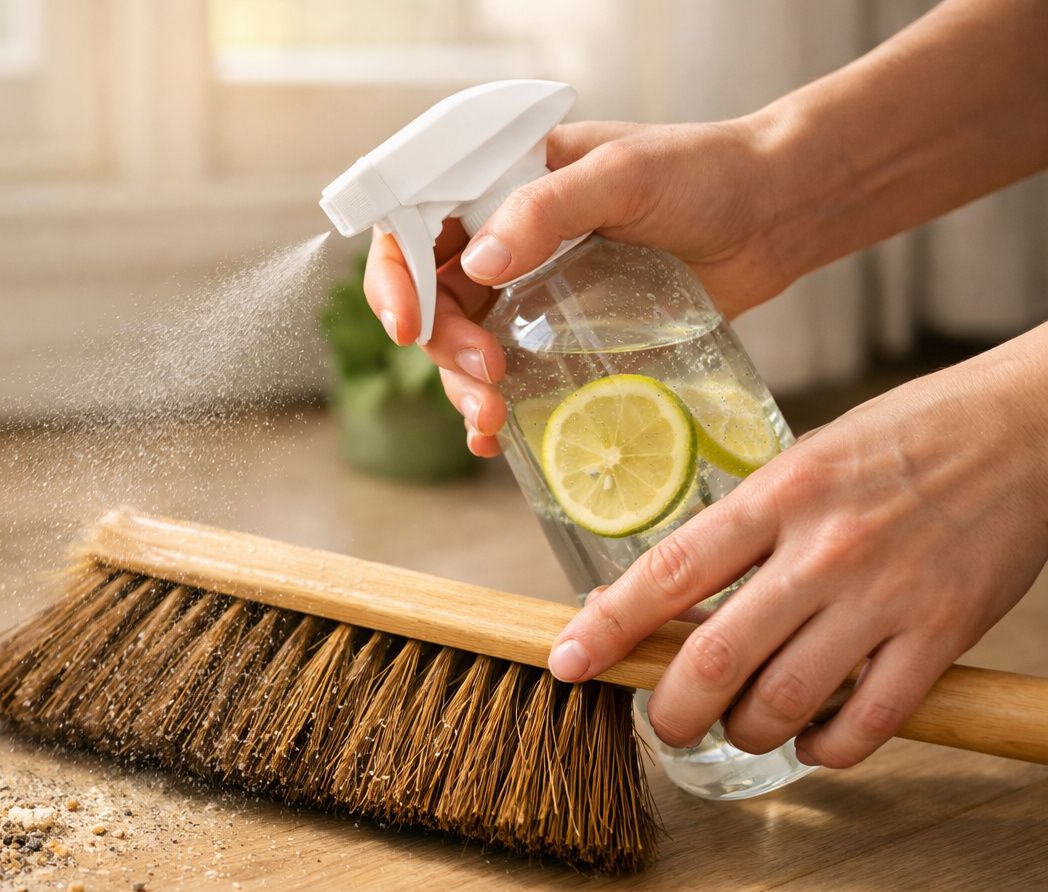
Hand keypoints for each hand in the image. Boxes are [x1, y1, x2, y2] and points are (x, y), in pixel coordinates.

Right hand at [362, 116, 795, 454]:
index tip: (406, 323)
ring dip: (461, 386)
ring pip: (463, 346)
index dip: (396, 275)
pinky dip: (494, 411)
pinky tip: (493, 439)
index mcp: (500, 183)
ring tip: (491, 417)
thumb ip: (548, 209)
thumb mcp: (624, 175)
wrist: (774, 213)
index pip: (414, 225)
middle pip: (433, 299)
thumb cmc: (705, 173)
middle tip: (483, 373)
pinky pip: (510, 377)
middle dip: (441, 345)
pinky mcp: (564, 338)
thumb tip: (479, 263)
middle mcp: (504, 239)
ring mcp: (531, 292)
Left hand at [548, 327, 1047, 767]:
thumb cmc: (907, 439)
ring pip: (781, 701)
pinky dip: (825, 749)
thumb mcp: (807, 461)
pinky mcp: (942, 634)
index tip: (569, 661)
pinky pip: (867, 724)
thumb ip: (742, 530)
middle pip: (715, 657)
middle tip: (661, 721)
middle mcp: (824, 548)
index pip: (668, 571)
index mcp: (779, 494)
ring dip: (742, 734)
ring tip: (737, 728)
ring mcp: (885, 596)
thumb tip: (659, 595)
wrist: (1031, 423)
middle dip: (669, 709)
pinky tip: (811, 739)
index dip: (607, 626)